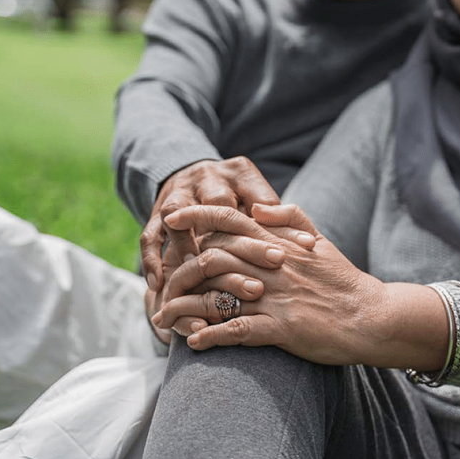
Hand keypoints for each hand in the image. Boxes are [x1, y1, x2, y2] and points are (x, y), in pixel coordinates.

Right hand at [140, 157, 278, 298]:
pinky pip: (149, 237)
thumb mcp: (259, 196)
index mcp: (238, 173)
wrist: (192, 173)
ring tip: (195, 275)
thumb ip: (281, 218)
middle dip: (233, 239)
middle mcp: (205, 180)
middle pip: (217, 206)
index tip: (288, 256)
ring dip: (185, 246)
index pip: (257, 199)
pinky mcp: (155, 214)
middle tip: (247, 275)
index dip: (274, 227)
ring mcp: (177, 195)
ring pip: (176, 217)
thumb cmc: (237, 194)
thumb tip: (309, 244)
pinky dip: (152, 260)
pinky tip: (159, 285)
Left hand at [156, 204, 385, 365]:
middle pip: (211, 258)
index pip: (230, 220)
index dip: (196, 216)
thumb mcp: (320, 240)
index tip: (170, 217)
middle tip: (160, 287)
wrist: (373, 317)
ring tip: (164, 321)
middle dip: (178, 271)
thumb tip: (256, 204)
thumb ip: (289, 217)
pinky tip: (194, 343)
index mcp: (278, 244)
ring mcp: (275, 298)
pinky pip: (237, 331)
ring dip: (184, 309)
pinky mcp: (282, 328)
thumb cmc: (345, 281)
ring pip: (216, 295)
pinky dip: (211, 337)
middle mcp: (271, 267)